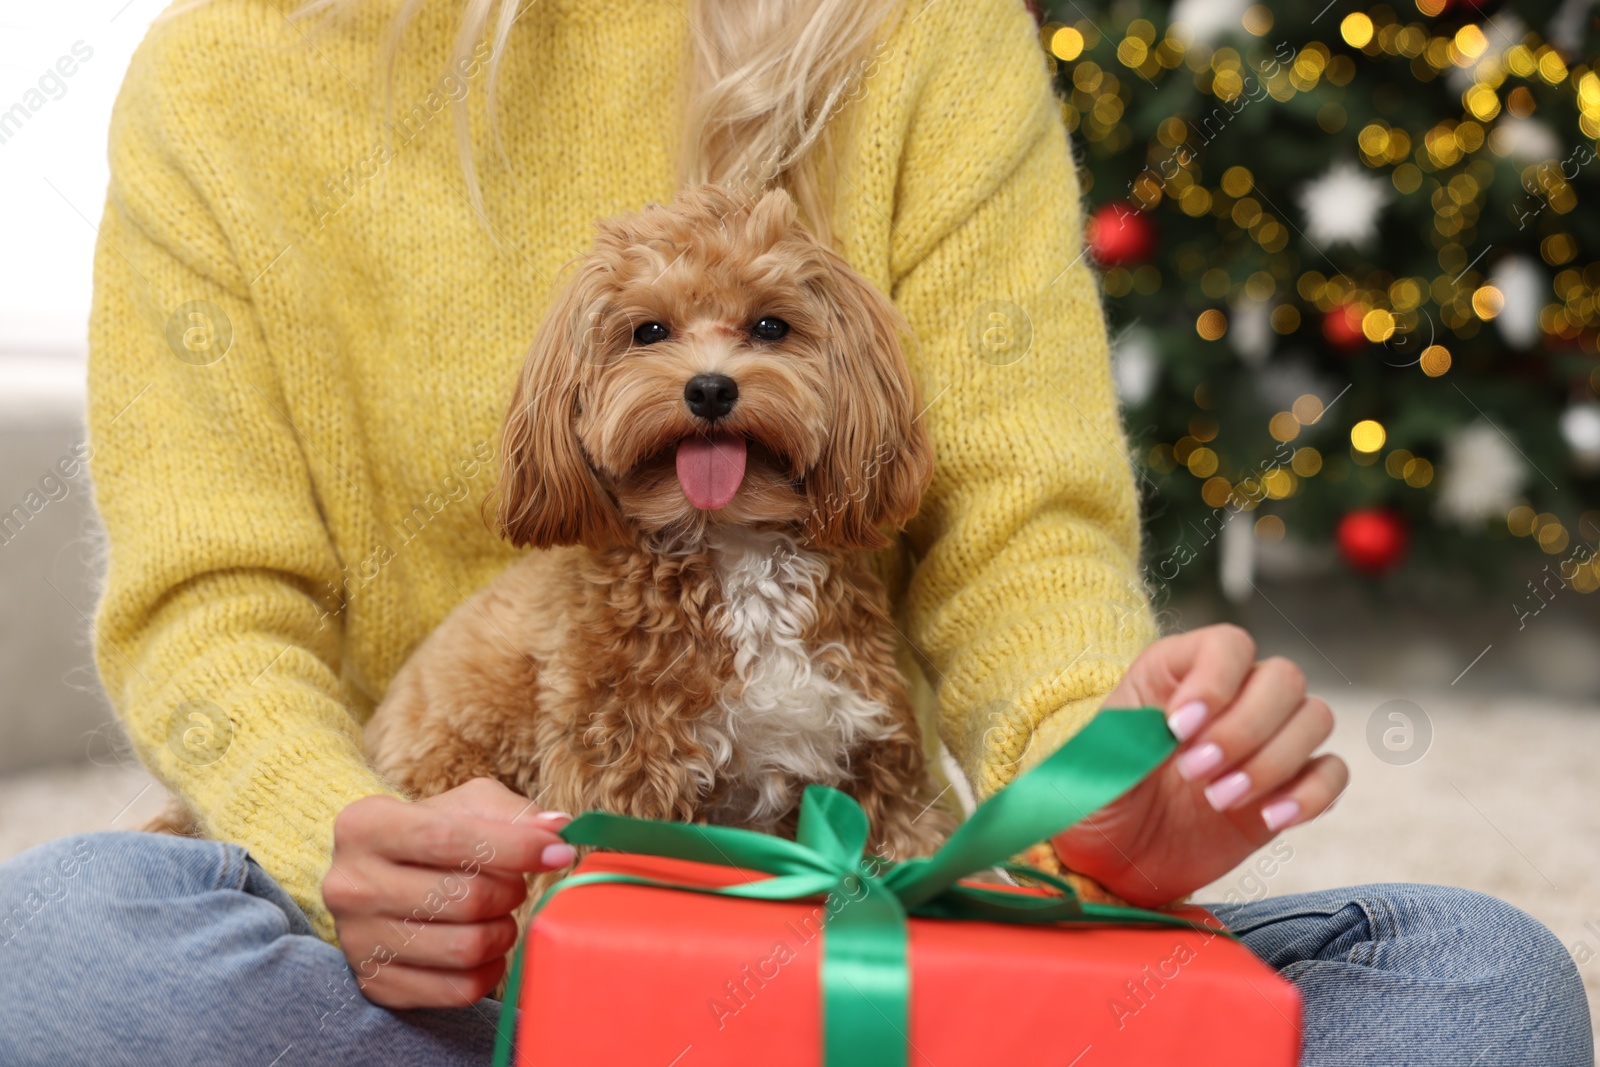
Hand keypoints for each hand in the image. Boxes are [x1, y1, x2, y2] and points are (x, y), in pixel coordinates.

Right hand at [323, 777, 574, 1007]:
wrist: (382, 881)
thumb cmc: (433, 835)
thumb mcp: (466, 806)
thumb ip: (513, 813)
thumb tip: (557, 829)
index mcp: (364, 825)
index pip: (450, 838)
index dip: (515, 847)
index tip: (558, 852)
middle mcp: (350, 884)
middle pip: (464, 898)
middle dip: (510, 892)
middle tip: (514, 886)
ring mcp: (358, 941)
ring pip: (465, 948)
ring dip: (503, 932)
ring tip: (501, 915)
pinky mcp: (376, 984)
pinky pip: (459, 989)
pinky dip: (489, 970)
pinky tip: (486, 949)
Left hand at [1052, 625, 1346, 907]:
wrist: (1113, 866)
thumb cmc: (1096, 804)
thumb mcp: (1093, 765)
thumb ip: (1131, 736)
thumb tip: (1179, 724)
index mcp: (1176, 674)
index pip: (1227, 645)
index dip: (1215, 681)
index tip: (1179, 729)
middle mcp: (1229, 698)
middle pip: (1283, 677)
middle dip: (1245, 729)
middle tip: (1195, 774)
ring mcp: (1263, 742)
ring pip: (1314, 717)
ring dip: (1274, 761)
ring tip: (1219, 800)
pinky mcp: (1287, 787)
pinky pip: (1331, 772)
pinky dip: (1310, 795)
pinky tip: (1269, 819)